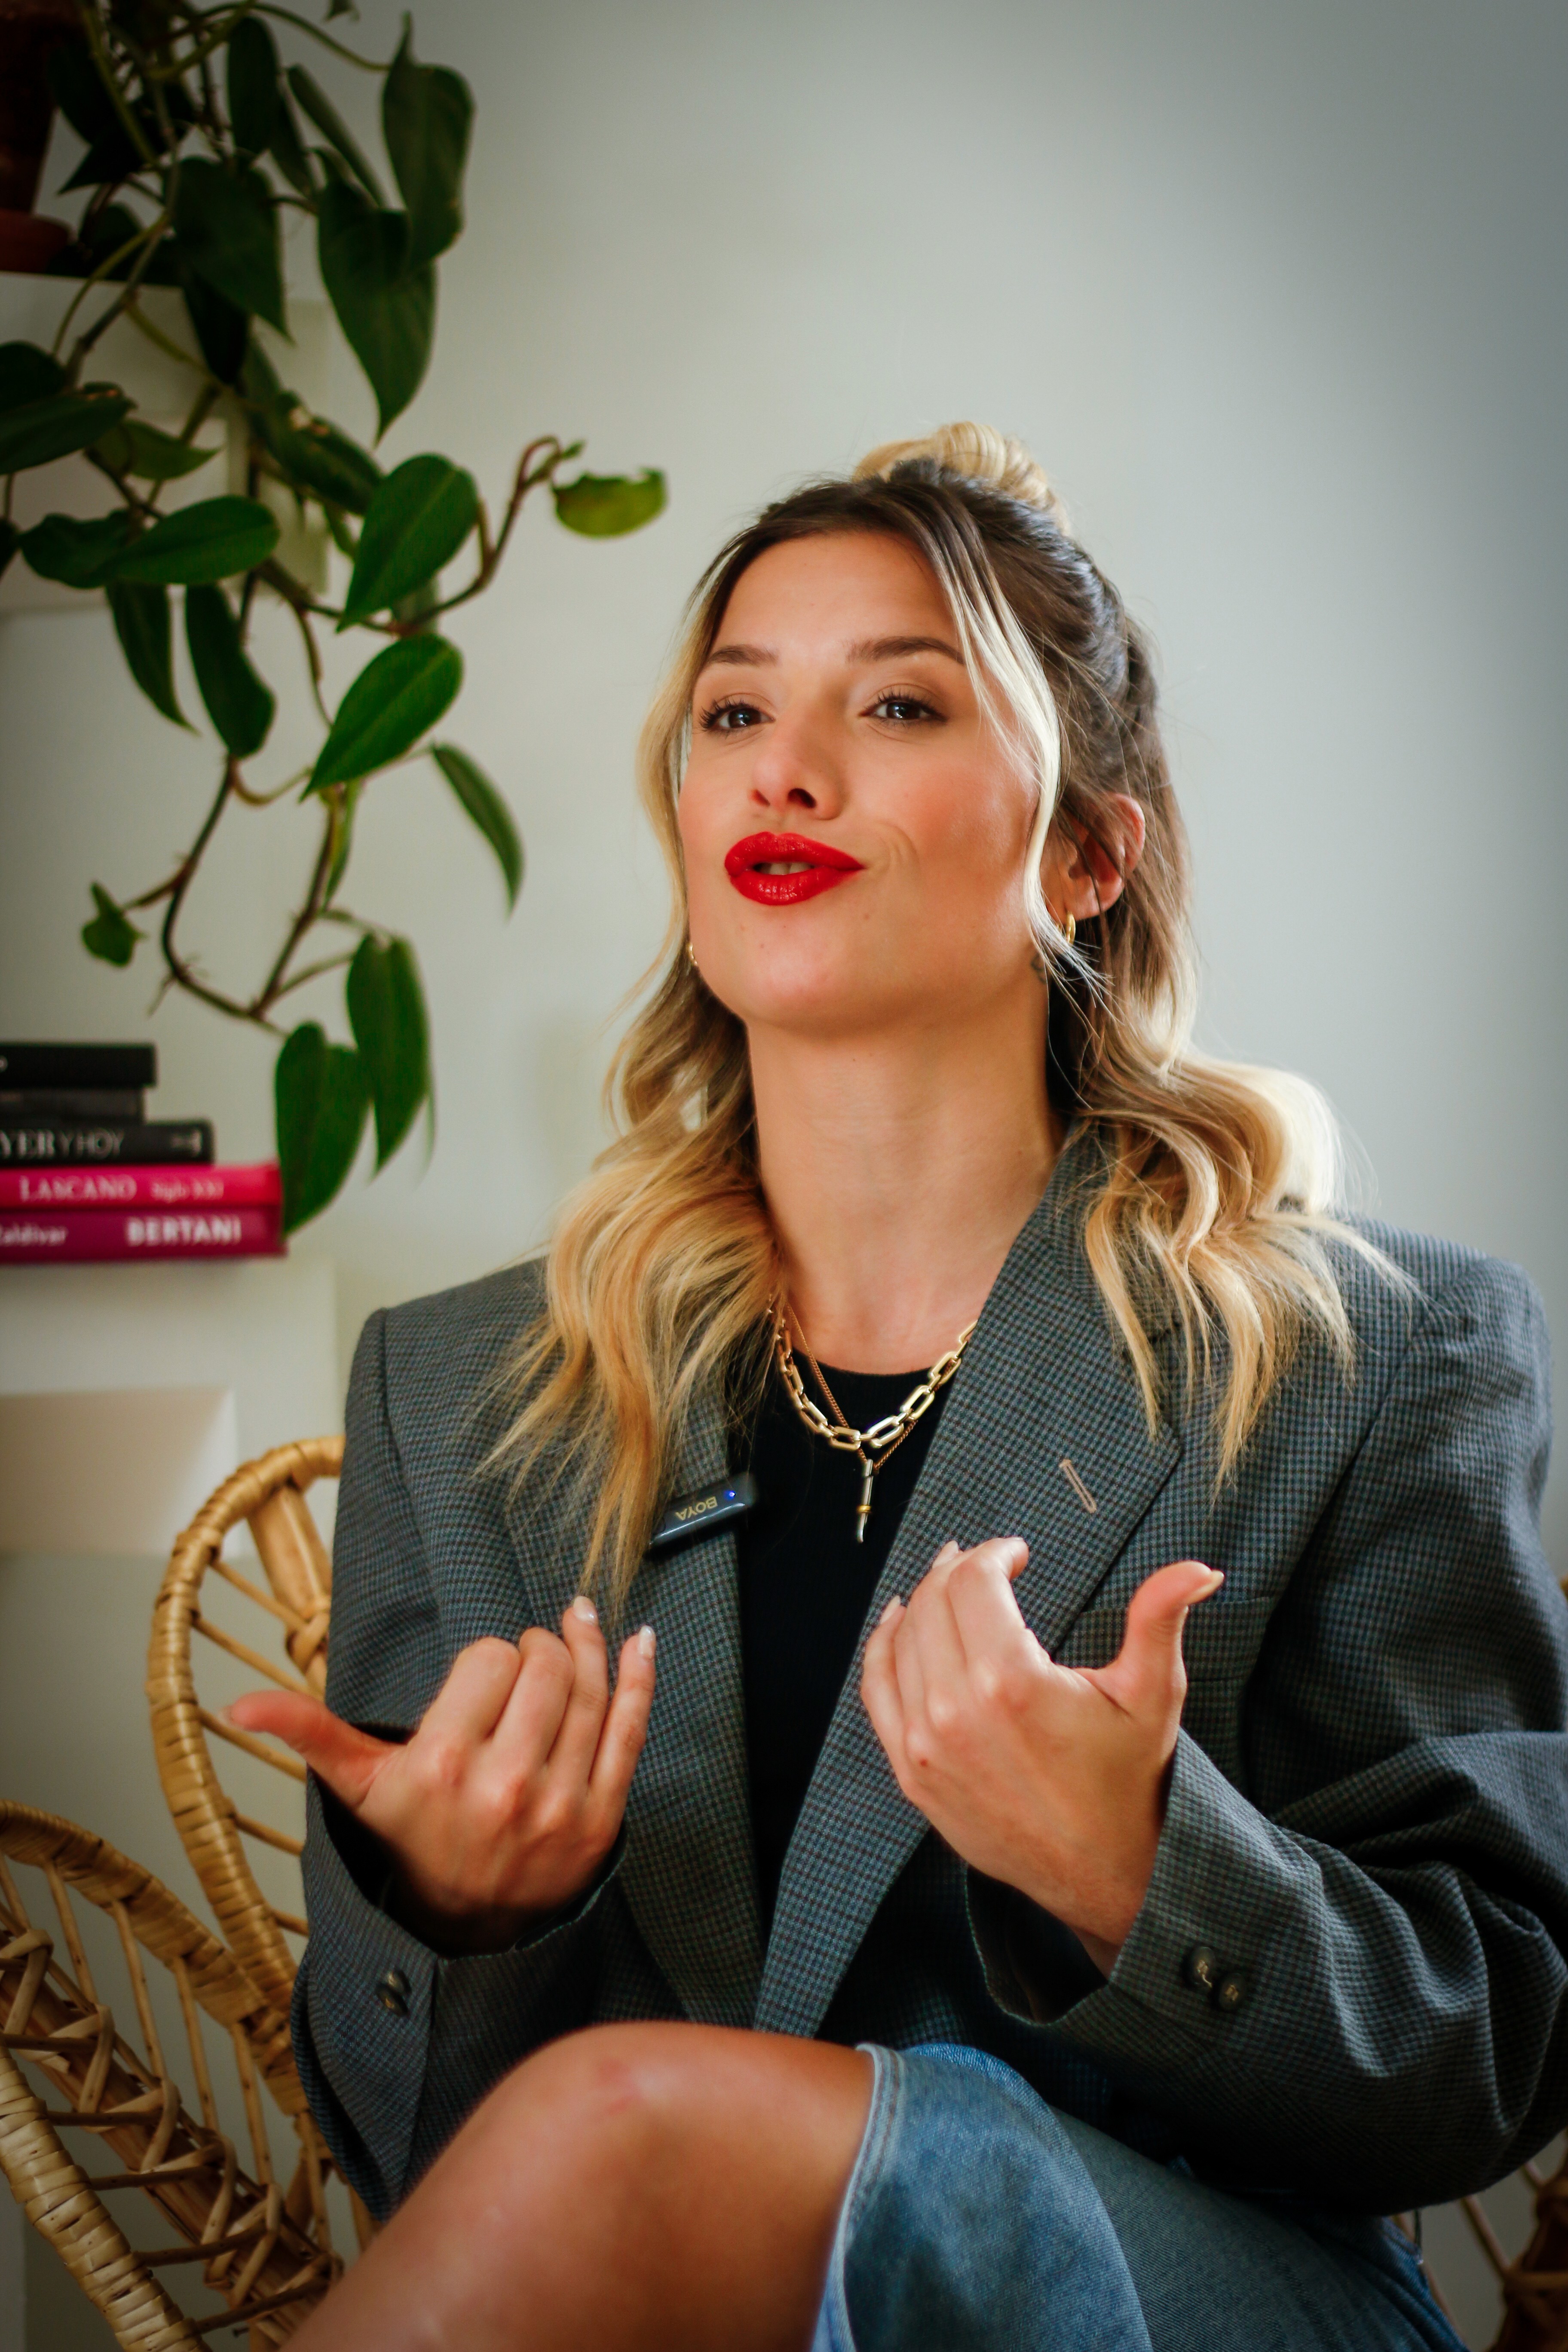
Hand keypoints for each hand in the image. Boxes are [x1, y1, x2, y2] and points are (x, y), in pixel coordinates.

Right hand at [227, 1598, 655, 1954]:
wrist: (465, 1930)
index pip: (489, 1658)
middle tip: (525, 1659)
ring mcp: (559, 1804)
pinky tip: (639, 1640)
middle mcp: (504, 1785)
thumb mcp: (358, 1788)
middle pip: (545, 1667)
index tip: (480, 1677)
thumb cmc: (413, 1841)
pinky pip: (629, 1731)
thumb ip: (307, 1733)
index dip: (487, 1658)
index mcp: (443, 1765)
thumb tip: (239, 1705)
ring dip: (587, 1646)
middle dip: (536, 1649)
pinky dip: (638, 1678)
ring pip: (589, 1691)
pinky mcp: (601, 1820)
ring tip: (577, 1625)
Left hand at [861, 1540, 1221, 1973]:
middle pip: (932, 1604)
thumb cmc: (1130, 1781)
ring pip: (901, 1641)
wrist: (1106, 1873)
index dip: (994, 1554)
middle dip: (957, 1570)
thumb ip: (1161, 1619)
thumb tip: (1201, 1570)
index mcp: (1011, 1682)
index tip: (1017, 1554)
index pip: (973, 1582)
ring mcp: (926, 1746)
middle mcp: (956, 1711)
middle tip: (984, 1562)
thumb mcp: (1152, 1694)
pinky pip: (877, 1692)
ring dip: (921, 1603)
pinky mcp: (913, 1774)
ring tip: (947, 1585)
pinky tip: (899, 1624)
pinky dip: (883, 1649)